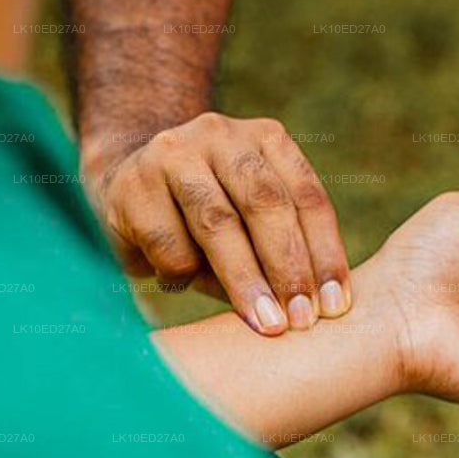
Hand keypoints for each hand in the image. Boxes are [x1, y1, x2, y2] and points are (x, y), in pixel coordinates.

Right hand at [82, 112, 349, 335]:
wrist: (123, 184)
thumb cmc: (203, 220)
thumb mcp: (249, 221)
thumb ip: (279, 251)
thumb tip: (309, 311)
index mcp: (265, 139)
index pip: (307, 197)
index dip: (325, 254)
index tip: (336, 307)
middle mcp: (221, 135)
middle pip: (265, 204)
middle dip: (288, 267)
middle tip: (301, 320)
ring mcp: (173, 153)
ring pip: (217, 222)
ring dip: (245, 279)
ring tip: (264, 323)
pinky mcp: (132, 185)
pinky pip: (170, 244)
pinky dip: (183, 276)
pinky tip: (179, 285)